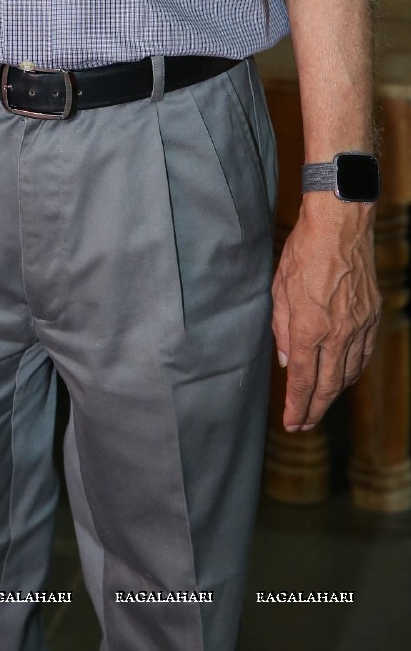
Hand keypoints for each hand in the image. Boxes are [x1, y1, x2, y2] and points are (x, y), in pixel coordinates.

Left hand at [272, 196, 379, 430]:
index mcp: (309, 328)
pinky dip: (353, 372)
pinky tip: (344, 377)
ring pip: (348, 374)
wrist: (341, 226)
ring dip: (332, 394)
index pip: (301, 379)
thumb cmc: (304, 252)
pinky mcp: (372, 317)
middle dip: (313, 409)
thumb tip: (284, 360)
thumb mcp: (279, 288)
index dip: (296, 406)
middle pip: (327, 385)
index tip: (290, 422)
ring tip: (319, 405)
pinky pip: (364, 355)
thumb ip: (281, 328)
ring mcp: (359, 327)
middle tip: (303, 424)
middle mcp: (337, 333)